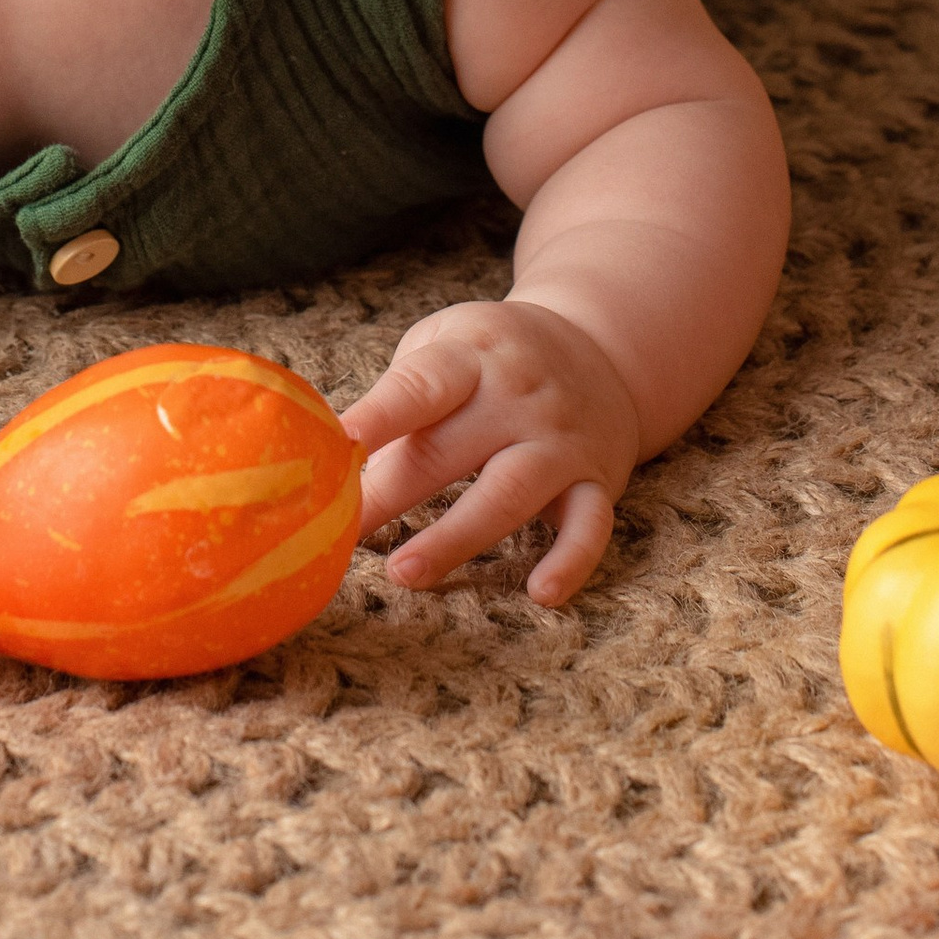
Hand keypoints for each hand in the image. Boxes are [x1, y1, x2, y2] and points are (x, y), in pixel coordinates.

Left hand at [342, 300, 639, 605]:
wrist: (602, 346)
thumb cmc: (493, 356)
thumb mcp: (447, 345)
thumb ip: (400, 397)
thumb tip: (336, 465)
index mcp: (471, 355)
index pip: (420, 386)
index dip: (379, 415)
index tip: (338, 445)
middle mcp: (518, 395)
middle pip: (449, 450)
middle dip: (391, 495)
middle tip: (339, 535)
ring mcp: (561, 439)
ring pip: (509, 492)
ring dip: (456, 538)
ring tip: (404, 572)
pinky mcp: (598, 480)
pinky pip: (591, 526)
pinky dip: (570, 561)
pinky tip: (541, 593)